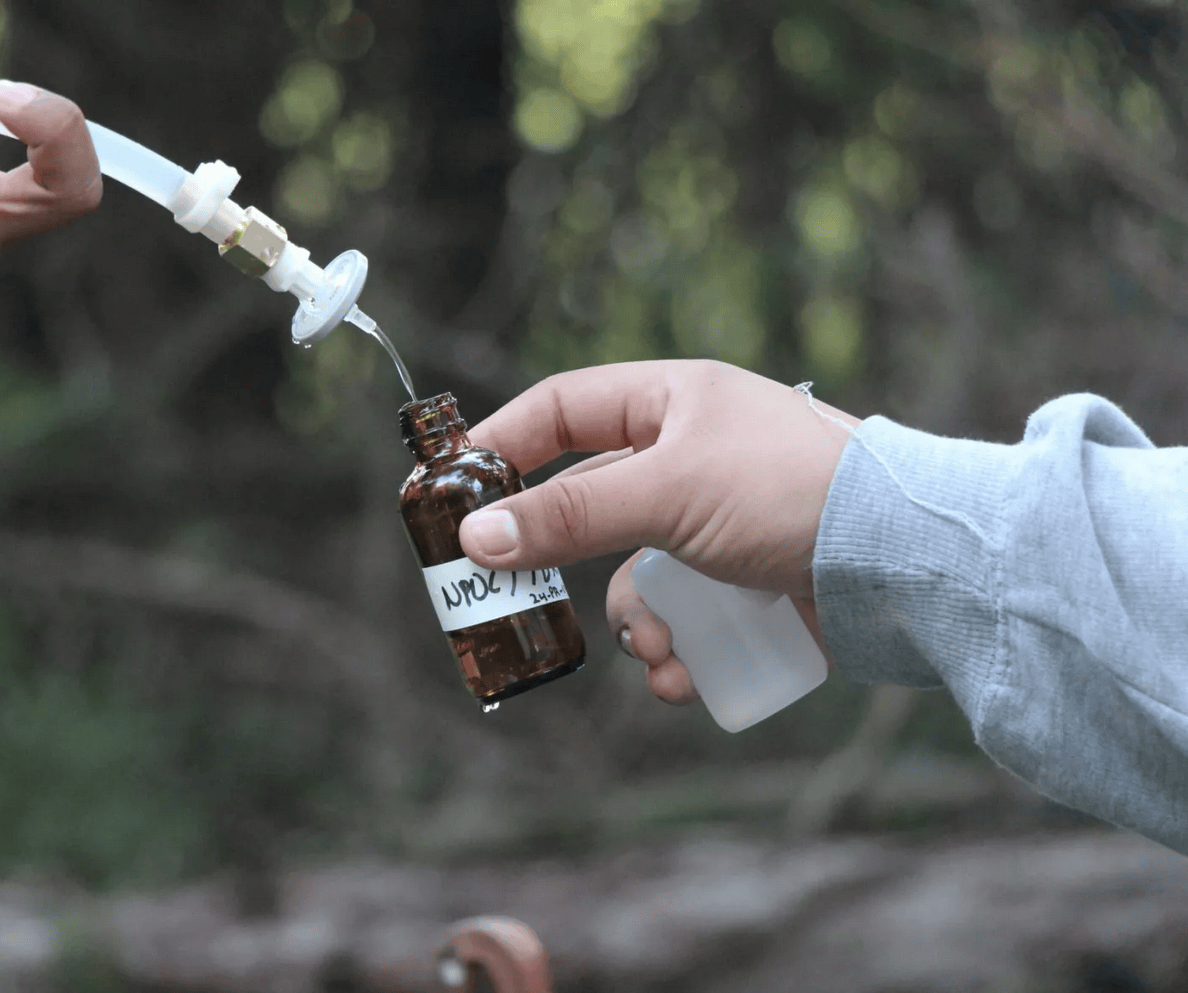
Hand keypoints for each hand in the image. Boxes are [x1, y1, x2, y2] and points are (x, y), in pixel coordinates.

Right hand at [457, 360, 858, 704]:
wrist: (912, 560)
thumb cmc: (792, 491)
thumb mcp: (665, 494)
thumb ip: (566, 516)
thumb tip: (475, 539)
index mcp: (673, 402)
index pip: (563, 410)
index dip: (503, 445)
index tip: (449, 489)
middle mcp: (691, 457)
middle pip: (589, 508)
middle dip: (564, 564)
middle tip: (510, 598)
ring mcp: (718, 524)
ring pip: (635, 577)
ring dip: (637, 623)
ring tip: (660, 651)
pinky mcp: (746, 582)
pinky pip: (683, 616)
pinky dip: (677, 651)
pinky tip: (687, 677)